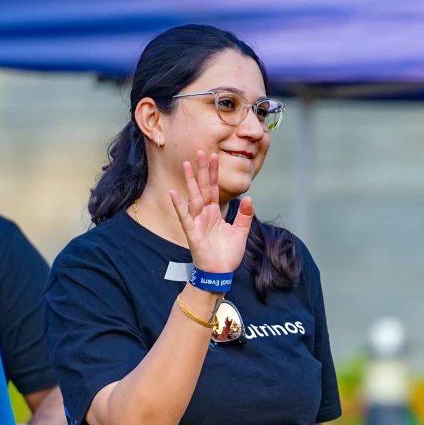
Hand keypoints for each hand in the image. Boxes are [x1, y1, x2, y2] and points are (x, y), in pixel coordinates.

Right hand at [168, 151, 252, 274]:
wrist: (220, 273)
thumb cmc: (227, 255)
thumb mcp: (240, 232)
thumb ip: (244, 215)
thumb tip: (250, 199)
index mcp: (215, 213)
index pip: (214, 189)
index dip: (214, 173)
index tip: (214, 156)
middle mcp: (205, 214)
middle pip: (203, 188)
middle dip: (202, 170)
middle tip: (200, 151)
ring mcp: (197, 222)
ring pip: (194, 197)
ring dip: (190, 181)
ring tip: (186, 164)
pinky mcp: (192, 233)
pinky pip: (185, 217)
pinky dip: (179, 205)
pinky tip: (173, 193)